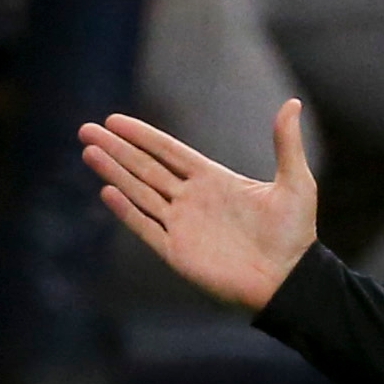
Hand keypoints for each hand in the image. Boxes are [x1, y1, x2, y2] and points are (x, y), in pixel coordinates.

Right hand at [78, 100, 317, 311]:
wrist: (291, 280)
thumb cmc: (295, 234)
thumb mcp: (296, 183)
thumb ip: (286, 144)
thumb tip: (293, 103)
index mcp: (214, 180)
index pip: (169, 152)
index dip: (142, 136)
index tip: (115, 120)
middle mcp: (193, 200)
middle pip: (146, 168)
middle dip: (117, 149)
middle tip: (87, 129)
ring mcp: (183, 226)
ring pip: (140, 193)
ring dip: (114, 173)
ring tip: (89, 151)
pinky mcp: (178, 252)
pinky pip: (147, 228)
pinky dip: (127, 211)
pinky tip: (108, 191)